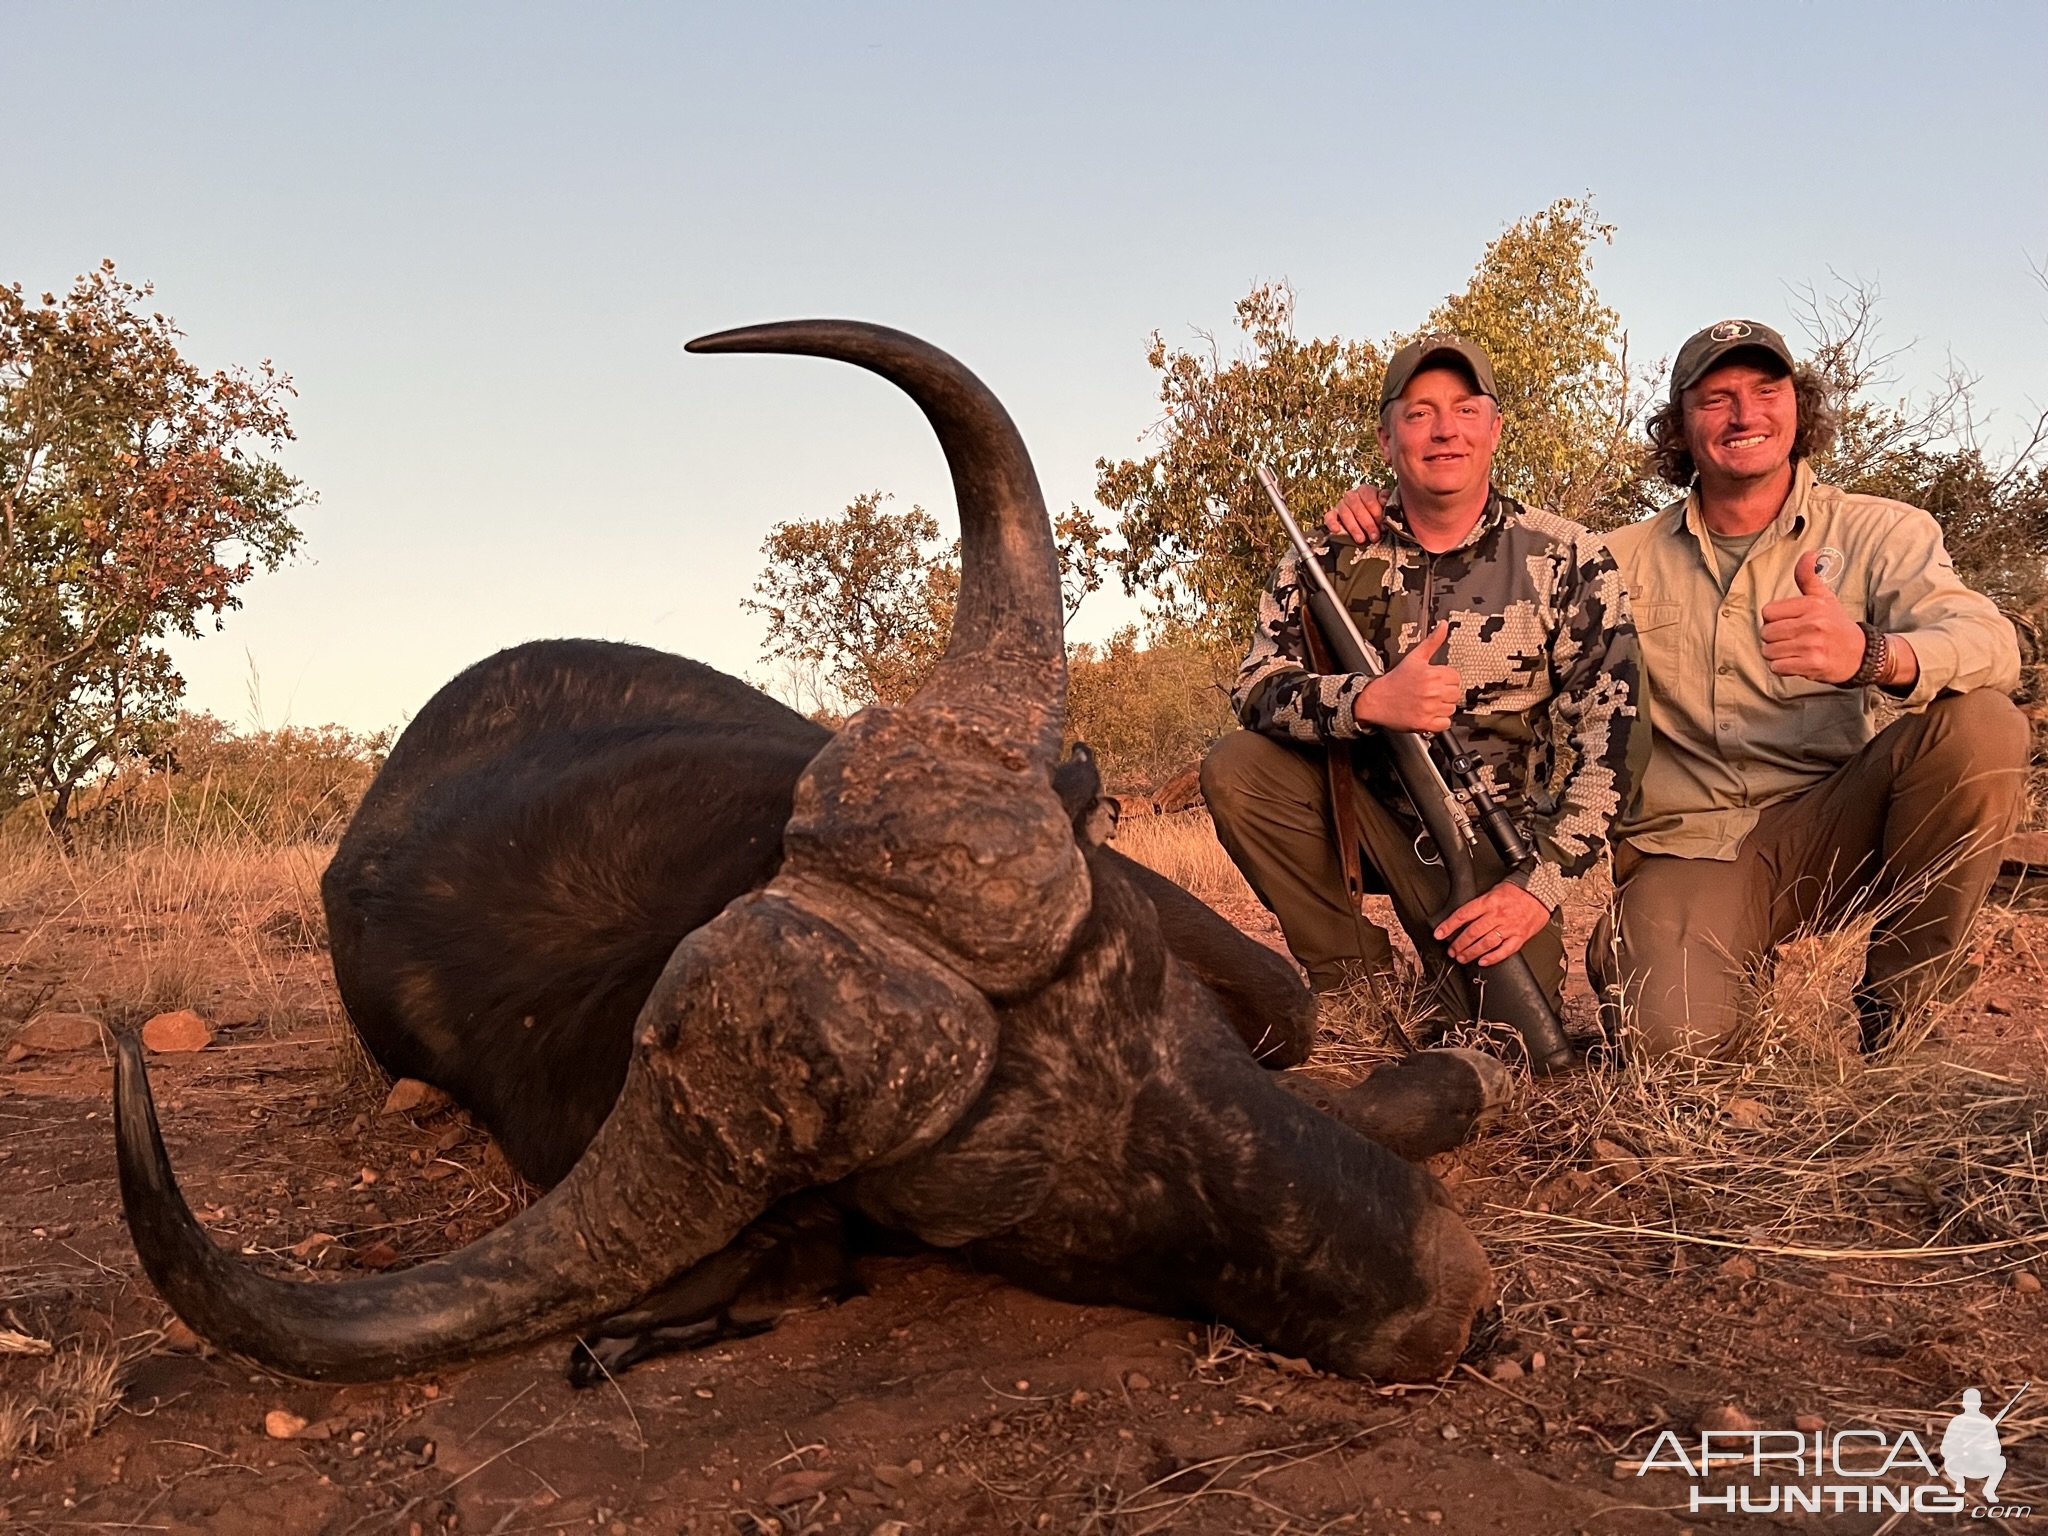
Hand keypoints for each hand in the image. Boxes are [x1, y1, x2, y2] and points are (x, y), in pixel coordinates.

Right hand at [1324, 484, 1386, 543]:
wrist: (1368, 522)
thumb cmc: (1378, 514)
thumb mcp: (1385, 506)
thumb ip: (1387, 501)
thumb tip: (1384, 501)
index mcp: (1365, 490)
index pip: (1369, 497)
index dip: (1376, 512)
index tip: (1383, 525)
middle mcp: (1351, 496)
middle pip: (1356, 506)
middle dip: (1367, 523)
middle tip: (1374, 536)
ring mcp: (1340, 505)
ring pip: (1345, 513)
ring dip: (1353, 527)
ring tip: (1361, 540)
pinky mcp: (1332, 515)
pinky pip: (1329, 517)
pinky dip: (1332, 523)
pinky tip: (1337, 530)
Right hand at [1353, 621, 1461, 732]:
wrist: (1376, 700)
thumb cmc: (1395, 680)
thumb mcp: (1414, 657)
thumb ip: (1432, 641)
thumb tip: (1444, 625)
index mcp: (1432, 674)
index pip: (1455, 677)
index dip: (1445, 679)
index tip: (1434, 681)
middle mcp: (1432, 691)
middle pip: (1455, 693)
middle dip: (1444, 693)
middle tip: (1430, 692)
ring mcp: (1429, 708)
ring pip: (1451, 709)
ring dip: (1442, 707)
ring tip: (1428, 702)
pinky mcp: (1425, 723)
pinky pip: (1445, 724)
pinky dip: (1438, 721)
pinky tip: (1428, 713)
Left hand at [1434, 880, 1550, 967]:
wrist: (1541, 891)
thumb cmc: (1517, 891)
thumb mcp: (1493, 891)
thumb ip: (1479, 905)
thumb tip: (1463, 918)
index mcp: (1489, 902)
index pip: (1463, 915)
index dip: (1448, 926)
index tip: (1439, 934)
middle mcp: (1498, 915)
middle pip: (1472, 932)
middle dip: (1459, 943)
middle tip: (1451, 950)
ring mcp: (1510, 927)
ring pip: (1486, 943)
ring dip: (1471, 952)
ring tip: (1462, 957)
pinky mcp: (1520, 936)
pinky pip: (1505, 950)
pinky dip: (1493, 957)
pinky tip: (1482, 961)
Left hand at [1760, 550, 1866, 683]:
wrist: (1861, 654)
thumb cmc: (1836, 625)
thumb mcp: (1824, 598)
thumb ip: (1808, 577)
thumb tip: (1808, 553)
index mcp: (1812, 604)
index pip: (1768, 612)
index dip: (1774, 620)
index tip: (1789, 623)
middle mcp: (1813, 623)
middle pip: (1766, 632)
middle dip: (1774, 638)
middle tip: (1791, 639)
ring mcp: (1812, 644)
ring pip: (1769, 651)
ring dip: (1776, 654)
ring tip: (1794, 651)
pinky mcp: (1812, 664)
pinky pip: (1777, 667)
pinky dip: (1782, 668)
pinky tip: (1796, 662)